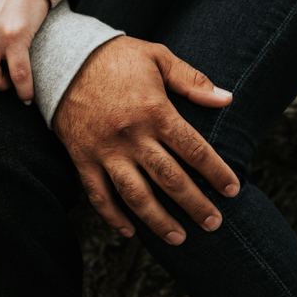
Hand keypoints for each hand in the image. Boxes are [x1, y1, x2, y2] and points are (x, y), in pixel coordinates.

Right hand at [52, 36, 239, 244]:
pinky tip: (131, 231)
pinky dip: (113, 216)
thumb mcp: (158, 58)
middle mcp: (131, 135)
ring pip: (135, 195)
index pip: (193, 149)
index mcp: (154, 110)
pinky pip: (98, 194)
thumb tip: (227, 99)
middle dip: (195, 204)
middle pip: (169, 179)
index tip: (232, 189)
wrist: (64, 58)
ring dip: (158, 221)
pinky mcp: (82, 158)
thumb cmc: (117, 58)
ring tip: (179, 238)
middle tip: (214, 223)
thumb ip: (192, 80)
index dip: (216, 171)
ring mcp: (105, 150)